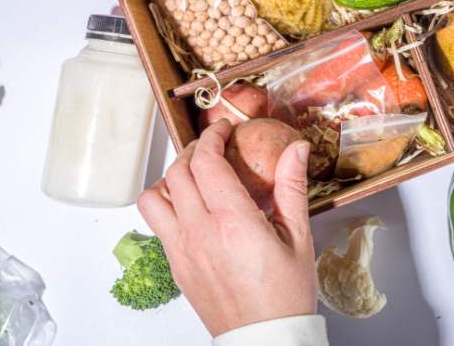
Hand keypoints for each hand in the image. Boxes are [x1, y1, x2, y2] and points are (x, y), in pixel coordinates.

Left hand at [137, 119, 316, 336]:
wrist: (264, 338)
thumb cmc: (285, 294)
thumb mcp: (298, 237)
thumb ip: (292, 187)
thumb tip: (296, 148)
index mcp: (233, 222)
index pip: (206, 162)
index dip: (212, 137)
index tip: (224, 129)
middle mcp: (199, 233)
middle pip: (177, 172)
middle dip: (193, 150)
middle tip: (214, 146)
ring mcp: (181, 250)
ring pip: (154, 197)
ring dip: (170, 177)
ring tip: (194, 175)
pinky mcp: (175, 266)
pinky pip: (157, 224)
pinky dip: (167, 204)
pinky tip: (192, 207)